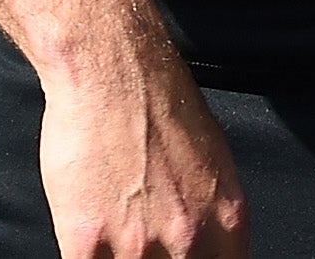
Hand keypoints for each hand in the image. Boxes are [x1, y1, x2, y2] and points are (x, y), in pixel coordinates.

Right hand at [35, 23, 246, 257]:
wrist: (115, 73)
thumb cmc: (163, 106)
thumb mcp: (214, 161)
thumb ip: (210, 211)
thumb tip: (205, 242)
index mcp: (227, 217)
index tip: (181, 257)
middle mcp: (189, 237)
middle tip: (145, 243)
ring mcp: (137, 245)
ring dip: (121, 256)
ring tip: (116, 229)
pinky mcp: (87, 242)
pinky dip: (89, 256)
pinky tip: (87, 238)